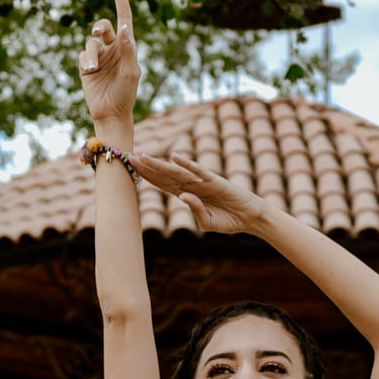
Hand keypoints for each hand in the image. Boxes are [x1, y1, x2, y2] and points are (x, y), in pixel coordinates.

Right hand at [78, 0, 140, 125]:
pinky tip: (90, 72)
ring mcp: (99, 57)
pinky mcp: (86, 66)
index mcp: (127, 46)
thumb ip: (128, 49)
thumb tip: (124, 27)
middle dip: (100, 26)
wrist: (111, 113)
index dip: (120, 0)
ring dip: (91, 55)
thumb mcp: (131, 72)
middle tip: (99, 32)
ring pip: (90, 43)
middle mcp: (113, 48)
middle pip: (103, 26)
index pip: (124, 18)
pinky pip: (82, 54)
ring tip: (92, 69)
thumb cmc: (126, 93)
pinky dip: (85, 61)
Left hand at [131, 150, 260, 235]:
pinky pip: (199, 171)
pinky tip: (175, 157)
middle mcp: (192, 185)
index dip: (147, 176)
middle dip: (147, 167)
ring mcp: (203, 181)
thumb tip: (183, 196)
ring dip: (160, 165)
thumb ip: (195, 211)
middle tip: (129, 156)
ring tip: (144, 156)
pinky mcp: (215, 181)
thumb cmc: (228, 220)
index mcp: (188, 194)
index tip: (131, 167)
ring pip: (177, 172)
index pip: (162, 183)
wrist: (249, 218)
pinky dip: (188, 164)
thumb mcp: (208, 222)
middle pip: (165, 175)